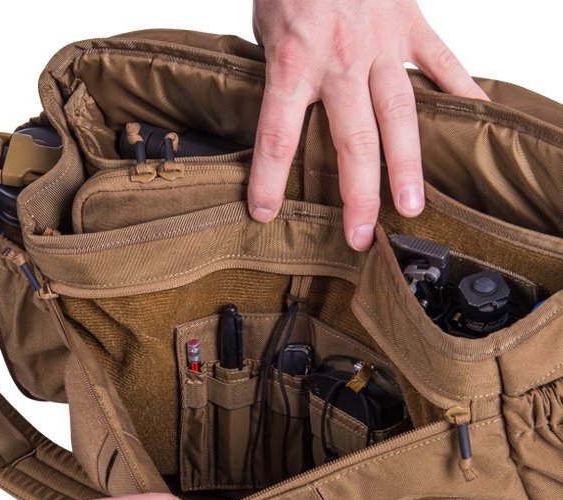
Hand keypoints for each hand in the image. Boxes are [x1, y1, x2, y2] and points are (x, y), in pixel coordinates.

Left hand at [248, 0, 488, 249]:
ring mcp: (381, 42)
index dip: (269, 178)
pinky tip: (475, 121)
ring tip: (413, 204)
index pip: (278, 134)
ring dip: (408, 163)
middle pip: (352, 139)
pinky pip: (440, 61)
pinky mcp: (410, 23)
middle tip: (361, 235)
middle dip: (357, 192)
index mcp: (294, 60)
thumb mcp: (265, 27)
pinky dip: (460, 91)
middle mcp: (340, 59)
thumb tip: (286, 114)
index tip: (266, 213)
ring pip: (400, 113)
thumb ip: (279, 75)